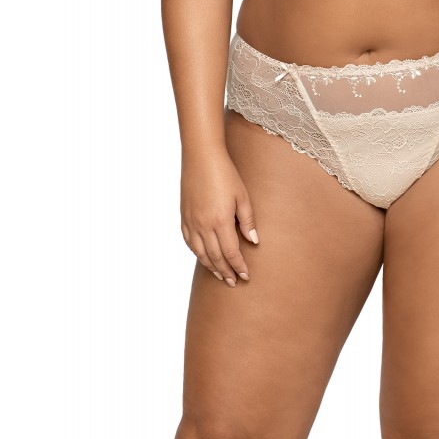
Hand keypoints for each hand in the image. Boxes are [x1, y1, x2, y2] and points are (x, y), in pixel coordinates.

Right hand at [180, 147, 259, 285]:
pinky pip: (189, 242)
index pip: (230, 253)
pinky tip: (203, 257)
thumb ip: (248, 220)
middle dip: (225, 271)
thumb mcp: (242, 196)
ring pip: (200, 253)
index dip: (238, 266)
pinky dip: (197, 253)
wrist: (201, 157)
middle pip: (215, 257)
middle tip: (234, 282)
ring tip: (220, 275)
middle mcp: (203, 226)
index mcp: (220, 221)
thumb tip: (254, 241)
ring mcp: (191, 222)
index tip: (245, 276)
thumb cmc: (225, 173)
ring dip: (211, 266)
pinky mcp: (184, 217)